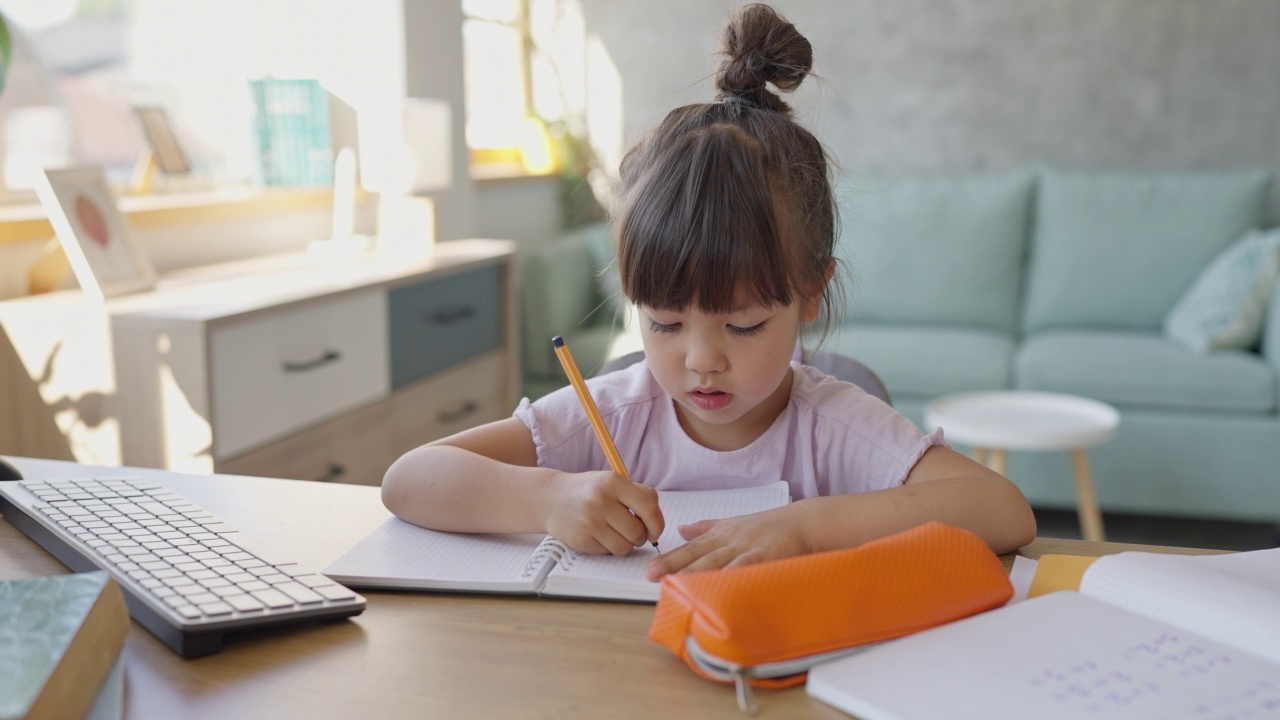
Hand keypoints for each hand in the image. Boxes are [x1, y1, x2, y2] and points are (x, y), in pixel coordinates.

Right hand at [542, 470, 664, 555]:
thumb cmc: (589, 491)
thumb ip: (639, 495)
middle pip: (637, 532)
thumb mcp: (613, 482)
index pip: (649, 509)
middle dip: (640, 536)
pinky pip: (608, 553)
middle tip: (631, 530)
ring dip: (625, 544)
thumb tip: (657, 521)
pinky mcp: (581, 540)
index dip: (657, 524)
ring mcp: (589, 522)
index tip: (654, 530)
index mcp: (613, 483)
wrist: (551, 498)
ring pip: (625, 547)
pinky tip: (598, 535)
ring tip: (615, 533)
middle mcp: (601, 501)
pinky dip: (608, 547)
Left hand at [645, 504, 813, 580]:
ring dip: (697, 572)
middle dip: (675, 565)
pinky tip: (720, 586)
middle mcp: (730, 540)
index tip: (650, 569)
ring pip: (717, 561)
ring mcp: (747, 547)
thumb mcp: (732, 523)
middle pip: (698, 554)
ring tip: (677, 584)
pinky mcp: (766, 555)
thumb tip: (680, 529)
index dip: (670, 559)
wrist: (802, 522)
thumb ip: (706, 528)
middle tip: (653, 576)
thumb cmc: (769, 526)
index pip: (691, 548)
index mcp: (721, 534)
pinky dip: (733, 575)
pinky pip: (746, 567)